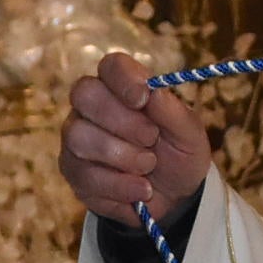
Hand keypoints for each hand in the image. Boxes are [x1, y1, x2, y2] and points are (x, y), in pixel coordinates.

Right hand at [60, 52, 211, 224]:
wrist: (174, 196)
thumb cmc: (179, 154)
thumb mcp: (189, 134)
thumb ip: (172, 111)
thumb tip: (152, 90)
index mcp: (122, 87)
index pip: (111, 66)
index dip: (123, 79)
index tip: (142, 99)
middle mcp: (91, 107)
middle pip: (85, 95)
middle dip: (122, 120)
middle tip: (151, 138)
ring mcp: (77, 139)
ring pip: (80, 137)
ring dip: (122, 156)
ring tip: (148, 167)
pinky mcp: (74, 172)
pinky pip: (85, 176)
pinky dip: (119, 186)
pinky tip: (140, 190)